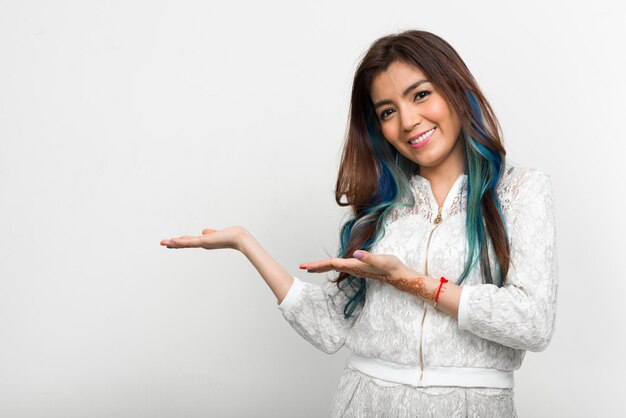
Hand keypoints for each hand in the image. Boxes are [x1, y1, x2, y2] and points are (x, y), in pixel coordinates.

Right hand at [160, 226, 249, 251]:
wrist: (239, 238)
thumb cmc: (232, 235)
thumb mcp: (218, 233)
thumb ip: (211, 233)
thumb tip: (204, 231)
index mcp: (205, 242)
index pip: (190, 241)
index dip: (180, 241)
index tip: (172, 241)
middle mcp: (203, 244)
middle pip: (185, 243)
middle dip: (174, 243)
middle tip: (163, 242)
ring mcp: (203, 243)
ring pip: (185, 243)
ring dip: (174, 243)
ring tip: (163, 242)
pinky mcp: (204, 241)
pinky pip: (190, 242)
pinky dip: (180, 242)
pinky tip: (172, 241)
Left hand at [300, 250, 442, 302]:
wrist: (400, 276)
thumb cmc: (391, 267)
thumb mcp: (381, 260)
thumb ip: (368, 258)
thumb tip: (356, 254)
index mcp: (354, 265)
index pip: (332, 264)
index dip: (318, 264)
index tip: (306, 266)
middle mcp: (352, 268)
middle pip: (329, 267)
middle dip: (315, 267)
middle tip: (301, 266)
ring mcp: (355, 269)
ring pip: (334, 267)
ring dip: (322, 266)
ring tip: (310, 266)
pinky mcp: (359, 268)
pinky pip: (341, 266)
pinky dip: (332, 265)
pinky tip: (330, 265)